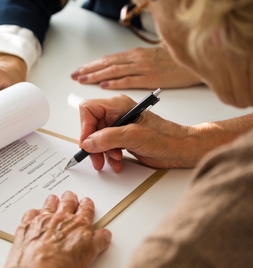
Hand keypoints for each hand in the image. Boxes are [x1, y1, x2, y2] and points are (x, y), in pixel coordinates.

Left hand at [4, 191, 110, 267]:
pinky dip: (34, 213)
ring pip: (49, 204)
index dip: (87, 205)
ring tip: (54, 199)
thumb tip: (104, 235)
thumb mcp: (89, 255)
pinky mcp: (27, 225)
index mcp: (79, 224)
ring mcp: (43, 220)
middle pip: (67, 202)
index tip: (86, 203)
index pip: (86, 209)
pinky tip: (35, 214)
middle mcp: (61, 218)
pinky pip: (31, 213)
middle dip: (70, 198)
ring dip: (53, 201)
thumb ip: (98, 242)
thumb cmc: (62, 266)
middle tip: (71, 197)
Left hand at [71, 47, 201, 88]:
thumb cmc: (175, 62)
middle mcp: (136, 59)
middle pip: (107, 64)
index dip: (92, 65)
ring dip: (96, 75)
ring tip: (83, 79)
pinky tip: (104, 85)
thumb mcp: (152, 58)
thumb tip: (119, 70)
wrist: (197, 61)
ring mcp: (143, 68)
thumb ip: (135, 64)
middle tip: (75, 75)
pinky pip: (130, 80)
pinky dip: (116, 82)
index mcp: (135, 54)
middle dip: (89, 70)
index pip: (108, 59)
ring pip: (114, 70)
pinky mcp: (152, 78)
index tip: (80, 70)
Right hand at [79, 95, 199, 171]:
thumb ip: (108, 138)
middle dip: (93, 144)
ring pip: (97, 138)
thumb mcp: (133, 136)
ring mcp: (119, 126)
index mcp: (118, 105)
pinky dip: (109, 156)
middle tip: (96, 158)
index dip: (85, 127)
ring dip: (101, 152)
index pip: (88, 109)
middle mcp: (116, 113)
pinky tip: (117, 162)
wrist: (182, 149)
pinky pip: (106, 146)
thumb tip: (88, 142)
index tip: (87, 143)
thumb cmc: (166, 137)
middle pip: (91, 126)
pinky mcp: (122, 138)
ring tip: (113, 160)